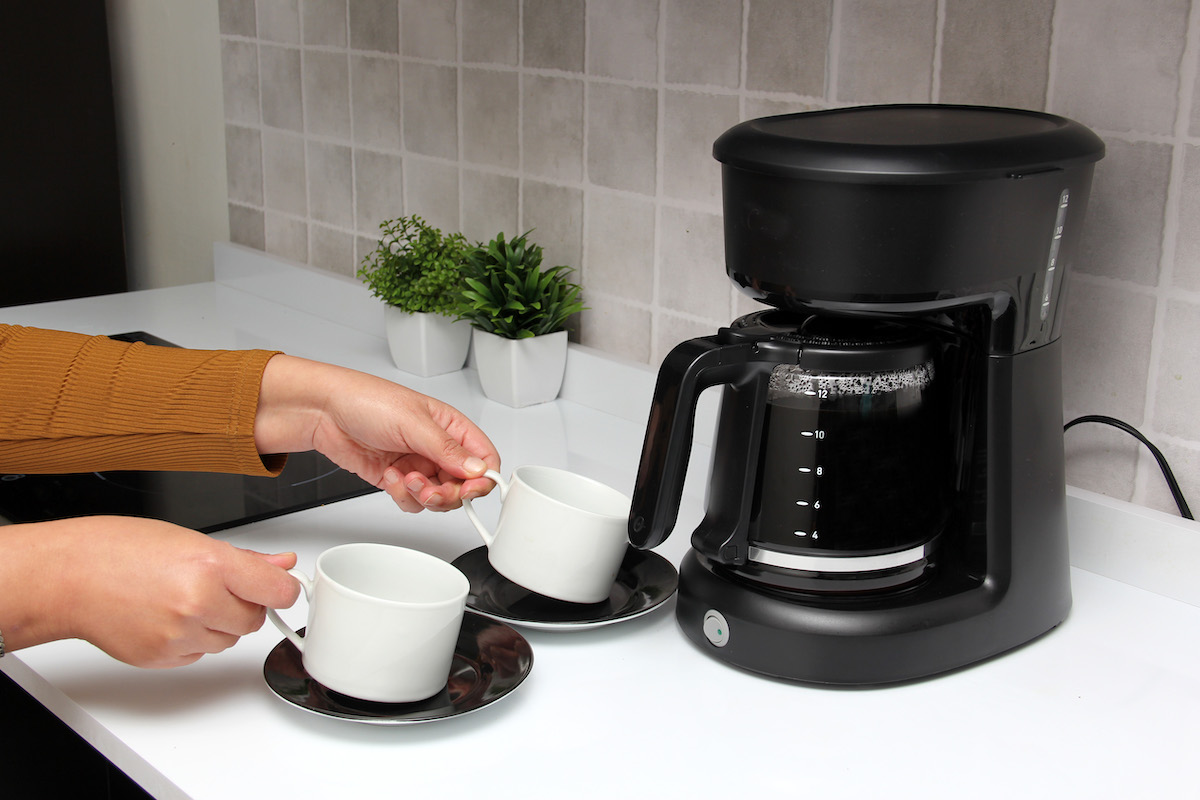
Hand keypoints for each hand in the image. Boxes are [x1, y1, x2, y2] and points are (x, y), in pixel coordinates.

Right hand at [0, 517, 299, 667]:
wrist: (68, 578)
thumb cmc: (119, 550)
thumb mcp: (190, 540)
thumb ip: (245, 559)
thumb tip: (282, 565)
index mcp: (211, 566)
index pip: (278, 591)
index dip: (282, 589)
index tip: (278, 586)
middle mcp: (199, 603)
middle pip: (255, 619)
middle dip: (244, 605)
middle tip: (215, 586)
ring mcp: (180, 634)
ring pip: (228, 640)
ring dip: (218, 624)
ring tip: (184, 598)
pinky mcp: (164, 657)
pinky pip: (199, 653)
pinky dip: (193, 639)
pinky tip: (168, 617)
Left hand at [253, 355, 500, 512]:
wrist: (323, 412)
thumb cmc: (365, 400)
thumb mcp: (412, 422)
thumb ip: (447, 449)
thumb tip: (478, 469)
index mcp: (450, 426)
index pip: (484, 456)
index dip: (483, 477)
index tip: (471, 489)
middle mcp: (437, 447)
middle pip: (463, 484)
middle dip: (448, 493)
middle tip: (432, 491)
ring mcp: (417, 464)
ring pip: (439, 497)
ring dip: (424, 496)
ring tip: (406, 479)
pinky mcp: (397, 479)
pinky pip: (413, 502)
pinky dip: (403, 497)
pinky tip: (390, 477)